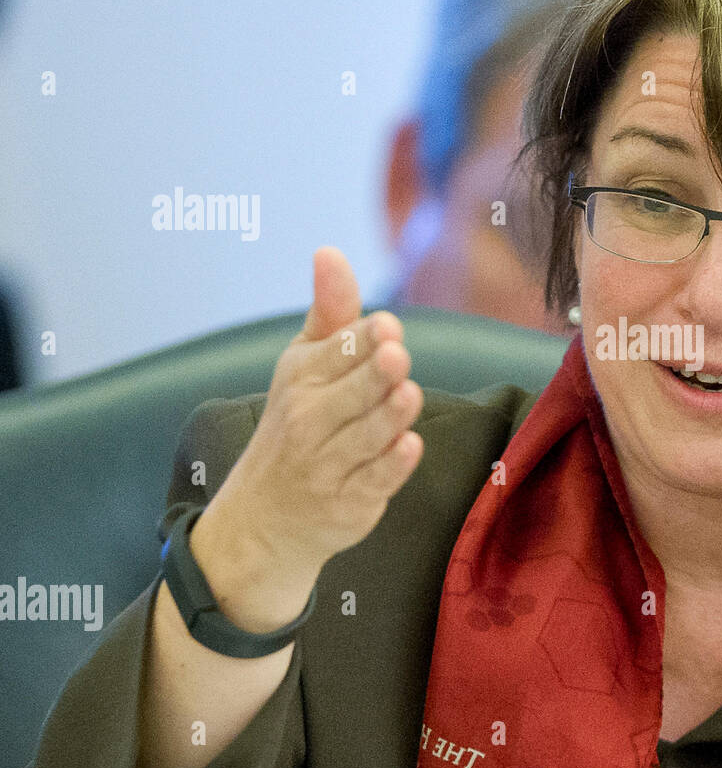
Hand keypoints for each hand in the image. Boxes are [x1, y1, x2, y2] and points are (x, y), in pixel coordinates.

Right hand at [197, 247, 424, 608]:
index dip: (368, 339)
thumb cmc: (299, 423)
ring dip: (390, 415)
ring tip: (408, 394)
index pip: (341, 351)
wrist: (266, 516)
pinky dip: (392, 465)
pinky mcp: (351, 502)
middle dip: (376, 374)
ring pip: (368, 435)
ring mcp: (329, 464)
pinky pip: (376, 480)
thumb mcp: (305, 363)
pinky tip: (409, 446)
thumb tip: (329, 250)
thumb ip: (331, 311)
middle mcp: (311, 419)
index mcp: (302, 376)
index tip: (387, 327)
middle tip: (395, 356)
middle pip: (356, 391)